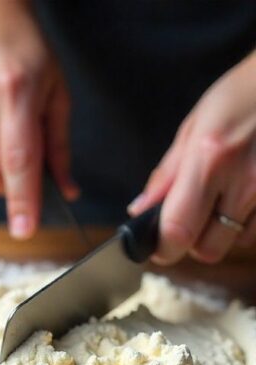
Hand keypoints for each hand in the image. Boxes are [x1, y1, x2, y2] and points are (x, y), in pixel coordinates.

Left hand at [129, 53, 255, 264]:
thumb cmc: (243, 95)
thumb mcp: (195, 125)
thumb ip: (167, 173)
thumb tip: (140, 208)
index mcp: (209, 161)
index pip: (178, 230)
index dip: (163, 248)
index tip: (157, 244)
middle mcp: (245, 181)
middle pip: (210, 249)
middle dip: (193, 243)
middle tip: (190, 220)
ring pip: (239, 242)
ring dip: (225, 231)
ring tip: (225, 198)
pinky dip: (250, 222)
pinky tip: (247, 195)